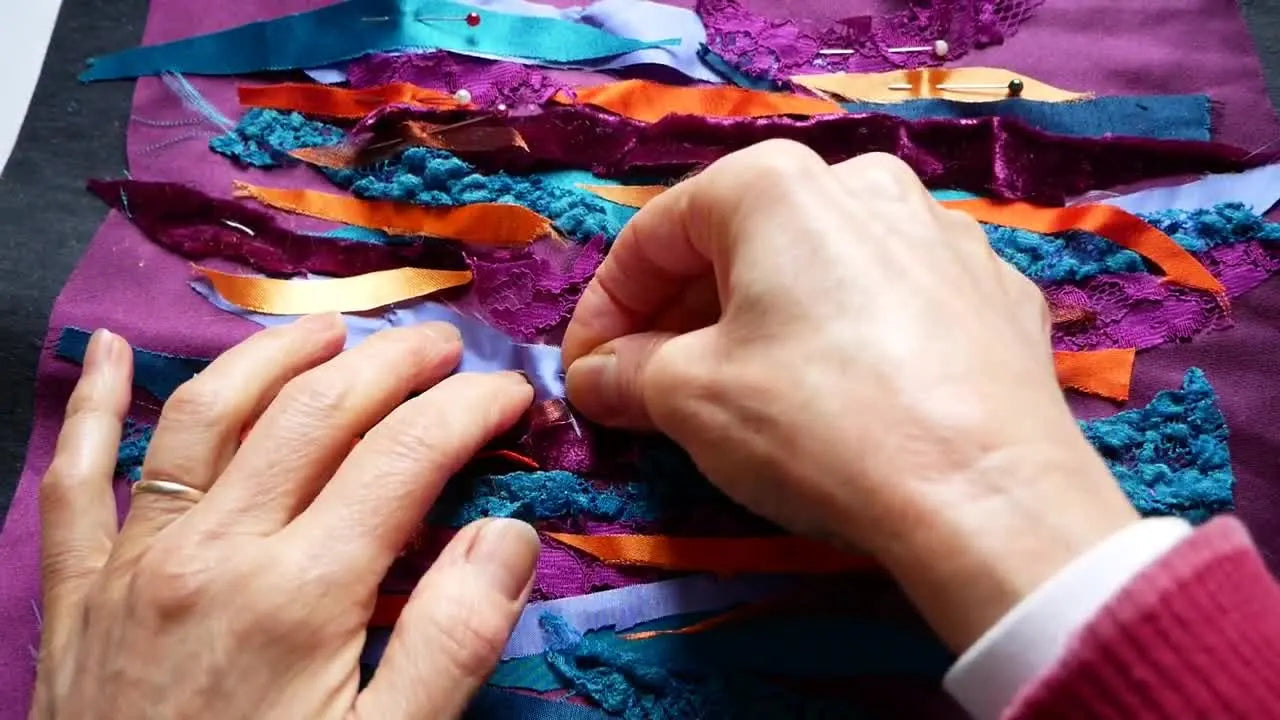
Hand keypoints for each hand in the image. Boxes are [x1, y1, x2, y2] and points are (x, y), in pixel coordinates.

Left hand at [32, 320, 537, 719]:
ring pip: (205, 417)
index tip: (513, 392)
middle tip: (442, 346)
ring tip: (327, 330)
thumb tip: (509, 534)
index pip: (403, 456)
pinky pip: (75, 481)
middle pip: (313, 413)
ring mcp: (134, 565)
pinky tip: (115, 353)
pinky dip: (94, 409)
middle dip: (390, 363)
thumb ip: (453, 641)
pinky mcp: (78, 593)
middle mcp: (214, 552)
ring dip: (272, 356)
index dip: (469, 410)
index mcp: (300, 592)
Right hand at [562, 141, 1138, 649]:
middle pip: (742, 247)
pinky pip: (894, 305)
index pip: (657, 234)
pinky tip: (843, 397)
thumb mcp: (689, 399)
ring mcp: (944, 236)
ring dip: (765, 323)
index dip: (605, 306)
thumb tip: (596, 374)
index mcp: (778, 187)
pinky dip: (848, 339)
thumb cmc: (818, 424)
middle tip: (648, 386)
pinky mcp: (996, 295)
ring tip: (742, 392)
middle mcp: (865, 186)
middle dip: (682, 317)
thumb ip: (626, 372)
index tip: (584, 366)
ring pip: (821, 272)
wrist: (990, 497)